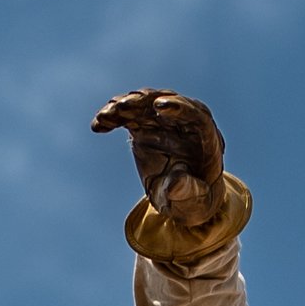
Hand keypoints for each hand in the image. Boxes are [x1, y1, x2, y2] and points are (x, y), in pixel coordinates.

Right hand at [92, 90, 227, 231]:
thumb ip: (187, 193)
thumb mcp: (192, 204)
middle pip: (166, 102)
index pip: (195, 115)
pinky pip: (129, 115)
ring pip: (144, 104)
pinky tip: (98, 125)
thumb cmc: (193, 202)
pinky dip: (113, 116)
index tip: (159, 106)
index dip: (178, 107)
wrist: (183, 200)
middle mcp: (186, 124)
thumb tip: (176, 183)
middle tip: (122, 107)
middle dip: (144, 102)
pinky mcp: (146, 126)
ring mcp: (165, 122)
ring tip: (104, 117)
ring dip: (123, 106)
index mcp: (206, 138)